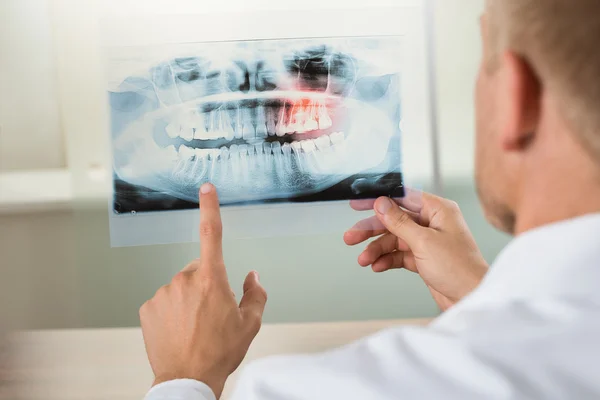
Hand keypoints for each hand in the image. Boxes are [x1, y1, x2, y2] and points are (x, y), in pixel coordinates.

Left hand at [139, 184, 266, 397]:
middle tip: (213, 312)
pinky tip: (179, 330)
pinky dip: (172, 310)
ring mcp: (163, 293)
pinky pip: (164, 301)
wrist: (187, 379)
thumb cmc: (220, 352)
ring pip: (181, 286)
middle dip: (207, 283)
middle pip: (199, 269)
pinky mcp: (148, 307)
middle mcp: (184, 280)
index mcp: (212, 279)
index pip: (211, 233)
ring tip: (196, 326)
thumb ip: (255, 294)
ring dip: (189, 298)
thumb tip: (252, 276)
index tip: (206, 188)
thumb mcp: (250, 324)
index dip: (209, 207)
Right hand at [344, 191, 488, 310]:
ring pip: (394, 239)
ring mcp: (428, 241)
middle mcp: (433, 223)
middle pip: (394, 220)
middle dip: (372, 230)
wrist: (472, 298)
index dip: (379, 200)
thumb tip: (381, 203)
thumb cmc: (460, 269)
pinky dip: (388, 260)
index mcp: (438, 210)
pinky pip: (400, 254)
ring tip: (363, 260)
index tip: (359, 203)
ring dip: (377, 249)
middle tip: (351, 236)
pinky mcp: (424, 259)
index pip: (403, 198)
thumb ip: (399, 222)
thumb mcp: (424, 242)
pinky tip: (377, 266)